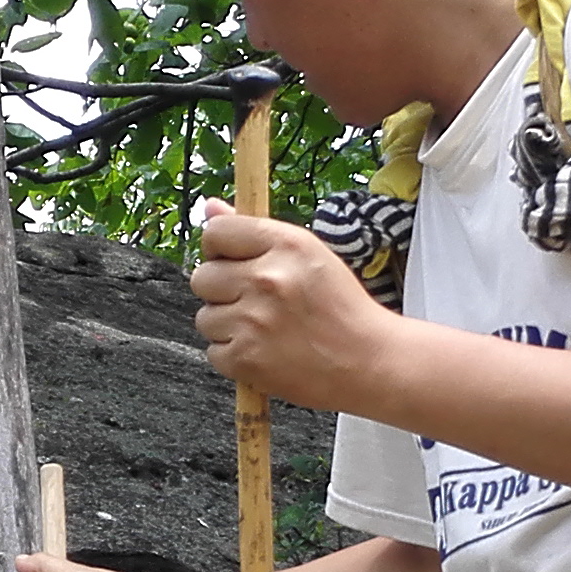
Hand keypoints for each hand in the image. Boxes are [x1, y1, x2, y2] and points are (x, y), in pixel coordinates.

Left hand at [189, 210, 396, 409]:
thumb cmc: (340, 307)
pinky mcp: (247, 359)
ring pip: (206, 318)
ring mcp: (253, 321)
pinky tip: (265, 353)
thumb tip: (210, 209)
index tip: (231, 262)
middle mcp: (267, 279)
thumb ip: (254, 232)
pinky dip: (235, 357)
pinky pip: (214, 352)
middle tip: (255, 302)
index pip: (216, 234)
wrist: (368, 362)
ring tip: (265, 330)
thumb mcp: (309, 255)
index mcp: (286, 245)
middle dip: (221, 291)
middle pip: (202, 278)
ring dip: (228, 326)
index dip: (218, 250)